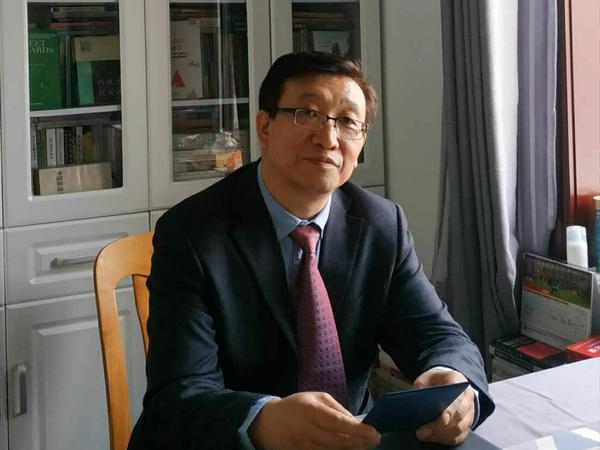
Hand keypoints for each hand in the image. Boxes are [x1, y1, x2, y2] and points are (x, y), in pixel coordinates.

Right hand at [248, 392, 380, 449]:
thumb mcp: (315, 398)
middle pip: (338, 441)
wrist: (267, 422)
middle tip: (374, 441)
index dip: (358, 430)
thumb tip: (355, 422)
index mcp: (312, 411)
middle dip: (360, 443)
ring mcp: (303, 446)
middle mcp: (308, 430)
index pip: (339, 423)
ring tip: (363, 446)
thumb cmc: (295, 406)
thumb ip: (336, 408)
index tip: (374, 433)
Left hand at [412, 368, 474, 445]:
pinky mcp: (466, 424)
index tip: (442, 420)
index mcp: (458, 382)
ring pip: (459, 428)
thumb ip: (422, 386)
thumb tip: (416, 400)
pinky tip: (431, 437)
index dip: (451, 410)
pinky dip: (444, 438)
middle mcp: (467, 398)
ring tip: (423, 434)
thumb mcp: (427, 377)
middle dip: (440, 426)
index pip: (458, 398)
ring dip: (441, 434)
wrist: (449, 382)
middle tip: (423, 431)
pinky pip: (458, 436)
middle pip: (458, 417)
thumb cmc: (437, 380)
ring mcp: (468, 412)